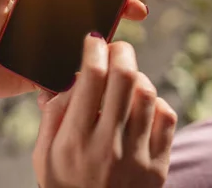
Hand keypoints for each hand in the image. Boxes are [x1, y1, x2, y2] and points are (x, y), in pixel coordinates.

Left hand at [0, 0, 148, 97]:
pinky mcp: (49, 75)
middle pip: (95, 15)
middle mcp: (54, 24)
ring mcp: (54, 49)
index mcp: (46, 2)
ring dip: (110, 41)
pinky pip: (75, 73)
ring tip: (123, 38)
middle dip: (120, 10)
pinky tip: (106, 68)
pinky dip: (91, 71)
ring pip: (90, 44)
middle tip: (139, 10)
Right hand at [32, 35, 176, 187]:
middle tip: (117, 47)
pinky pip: (167, 118)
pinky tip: (143, 107)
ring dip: (137, 77)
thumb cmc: (64, 187)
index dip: (95, 48)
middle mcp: (107, 145)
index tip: (94, 39)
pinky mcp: (159, 166)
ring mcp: (137, 157)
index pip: (91, 77)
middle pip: (125, 77)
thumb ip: (52, 115)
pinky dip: (157, 103)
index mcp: (74, 140)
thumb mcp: (44, 156)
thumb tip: (66, 77)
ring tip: (127, 80)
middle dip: (122, 51)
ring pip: (148, 94)